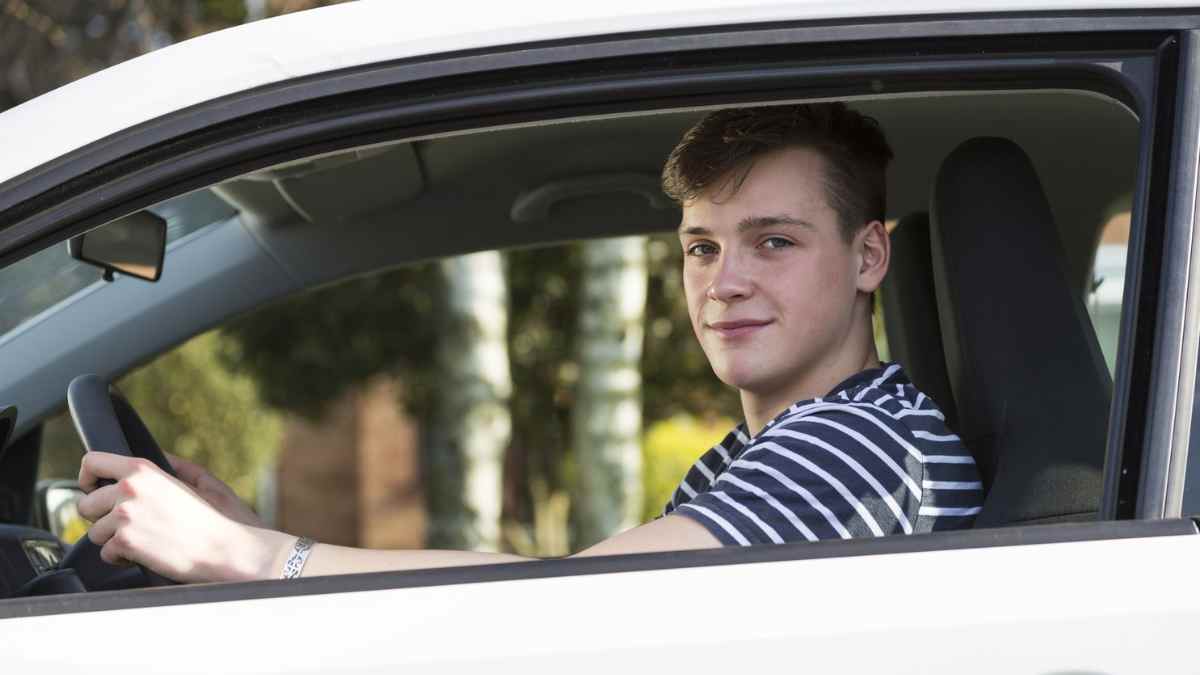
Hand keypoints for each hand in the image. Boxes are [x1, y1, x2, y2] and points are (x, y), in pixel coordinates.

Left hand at [77, 452, 284, 582]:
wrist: (224, 549)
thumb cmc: (215, 518)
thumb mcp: (198, 481)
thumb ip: (170, 466)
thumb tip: (152, 460)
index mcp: (142, 470)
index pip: (91, 462)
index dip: (88, 478)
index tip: (95, 490)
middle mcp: (129, 489)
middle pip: (85, 504)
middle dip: (102, 517)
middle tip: (127, 524)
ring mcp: (125, 516)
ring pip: (94, 532)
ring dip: (113, 539)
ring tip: (142, 539)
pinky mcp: (125, 542)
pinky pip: (105, 553)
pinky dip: (122, 557)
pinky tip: (145, 553)